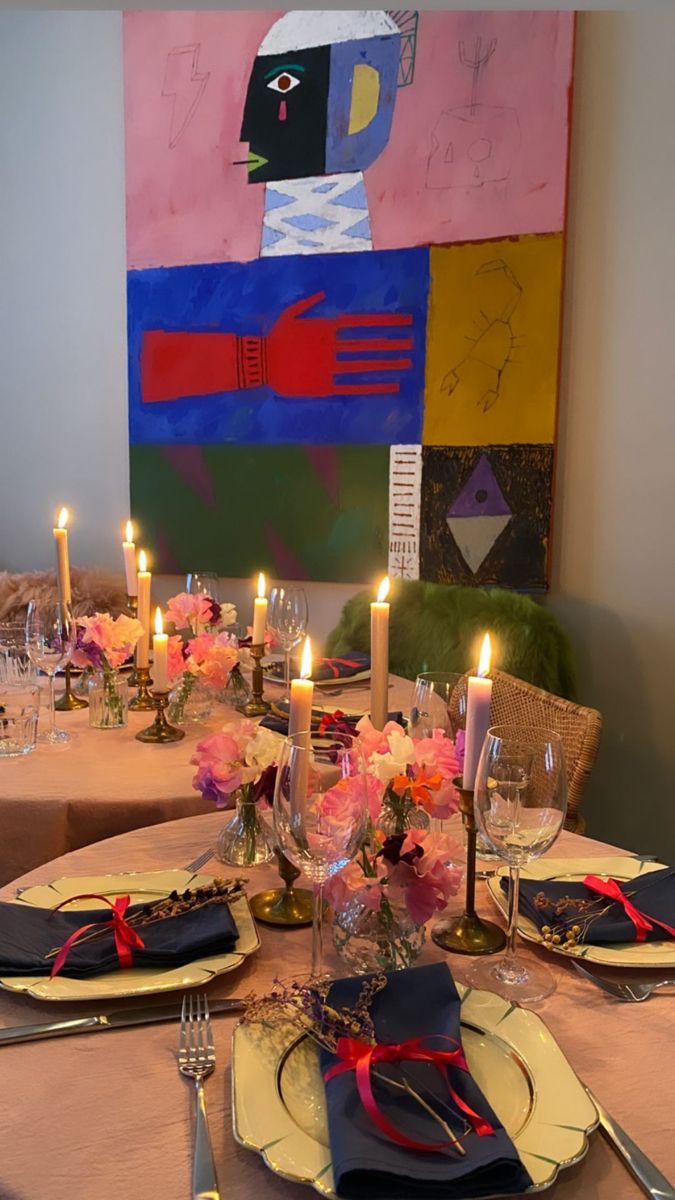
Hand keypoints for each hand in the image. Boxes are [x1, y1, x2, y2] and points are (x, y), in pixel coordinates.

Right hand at [265, 292, 413, 397]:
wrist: (260, 363)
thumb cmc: (274, 337)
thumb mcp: (290, 313)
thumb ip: (308, 303)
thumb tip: (322, 293)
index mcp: (327, 327)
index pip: (364, 323)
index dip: (386, 322)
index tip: (405, 322)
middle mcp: (333, 346)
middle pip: (369, 344)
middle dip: (392, 343)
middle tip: (412, 344)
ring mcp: (331, 366)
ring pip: (366, 365)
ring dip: (387, 364)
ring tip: (407, 363)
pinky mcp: (326, 385)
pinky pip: (355, 386)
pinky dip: (374, 386)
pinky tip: (391, 386)